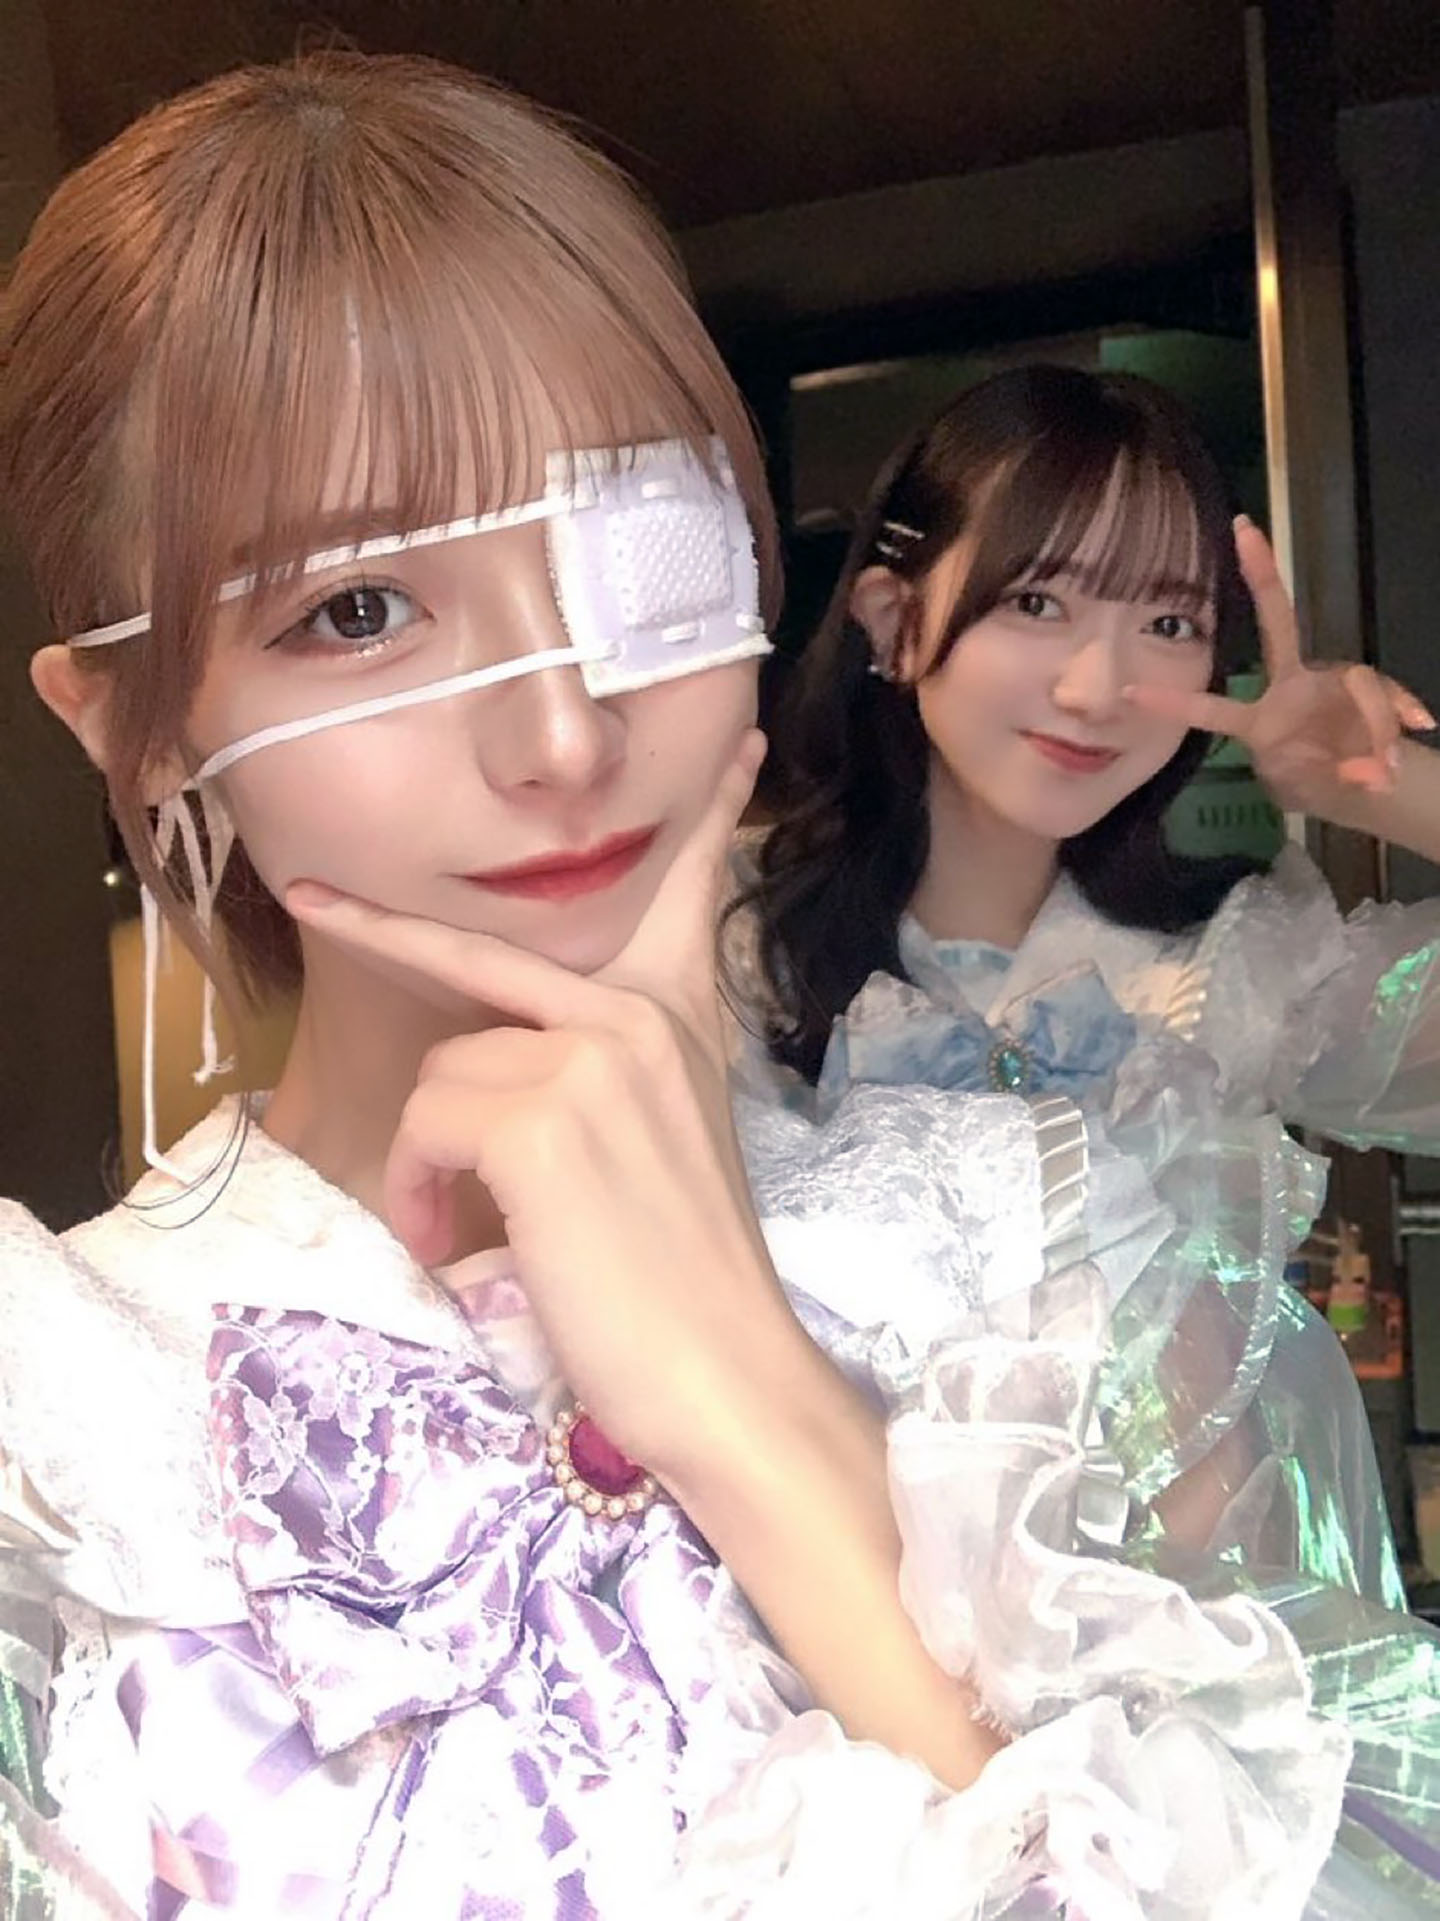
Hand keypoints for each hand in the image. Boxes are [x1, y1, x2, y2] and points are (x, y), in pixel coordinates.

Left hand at [285, 731, 812, 1477]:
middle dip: (381, 927)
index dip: (712, 820)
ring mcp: (592, 1055)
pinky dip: (422, 1190)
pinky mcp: (538, 1113)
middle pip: (484, 960)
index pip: (695, 894)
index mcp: (682, 1023)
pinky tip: (462, 1242)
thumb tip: (495, 1086)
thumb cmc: (684, 1281)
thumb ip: (608, 1082)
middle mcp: (640, 1016)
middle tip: (308, 897)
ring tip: (464, 1230)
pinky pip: (427, 1124)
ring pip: (444, 1071)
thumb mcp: (665, 1149)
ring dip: (430, 1159)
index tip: (736, 747)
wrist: (724, 1372)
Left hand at [1125, 517, 1434, 819]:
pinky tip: (1422, 725)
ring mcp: (1328, 681)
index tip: (1127, 693)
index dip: (1174, 703)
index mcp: (1259, 719)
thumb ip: (1328, 780)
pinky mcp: (1366, 686)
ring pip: (1358, 681)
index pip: (1210, 708)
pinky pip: (1386, 692)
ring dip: (1378, 722)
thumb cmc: (1312, 780)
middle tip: (1243, 530)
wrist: (1360, 787)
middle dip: (1260, 575)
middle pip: (1277, 622)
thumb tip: (1370, 776)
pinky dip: (1402, 712)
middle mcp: (1289, 686)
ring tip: (1383, 769)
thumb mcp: (1305, 789)